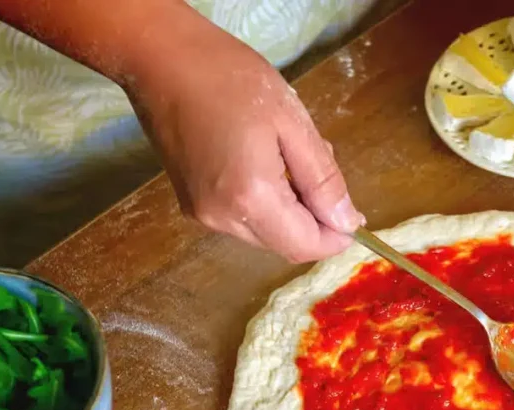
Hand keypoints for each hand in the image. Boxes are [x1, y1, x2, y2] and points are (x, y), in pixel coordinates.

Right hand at [123, 17, 363, 261]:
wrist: (161, 60)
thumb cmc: (230, 79)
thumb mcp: (292, 124)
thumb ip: (323, 180)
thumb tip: (346, 223)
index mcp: (251, 198)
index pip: (305, 246)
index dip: (335, 238)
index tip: (352, 214)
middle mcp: (223, 218)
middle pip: (285, 244)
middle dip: (314, 220)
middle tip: (317, 167)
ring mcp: (202, 214)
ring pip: (266, 234)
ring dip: (291, 211)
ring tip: (287, 157)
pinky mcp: (192, 205)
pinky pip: (243, 220)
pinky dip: (266, 204)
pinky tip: (263, 161)